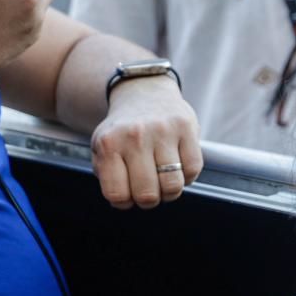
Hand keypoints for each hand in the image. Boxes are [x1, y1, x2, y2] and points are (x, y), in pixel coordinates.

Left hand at [93, 76, 202, 208]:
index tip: (128, 195)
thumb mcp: (102, 148)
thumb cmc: (123, 131)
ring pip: (173, 185)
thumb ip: (107, 175)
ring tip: (165, 183)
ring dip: (170, 192)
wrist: (144, 93)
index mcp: (108, 144)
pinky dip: (187, 177)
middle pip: (148, 194)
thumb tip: (123, 200)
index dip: (125, 203)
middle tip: (149, 192)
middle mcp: (135, 136)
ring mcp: (163, 130)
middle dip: (150, 201)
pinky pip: (193, 169)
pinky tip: (179, 169)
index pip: (118, 195)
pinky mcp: (186, 126)